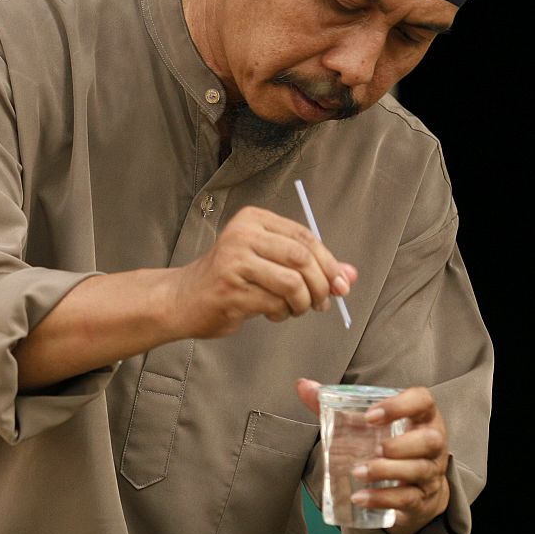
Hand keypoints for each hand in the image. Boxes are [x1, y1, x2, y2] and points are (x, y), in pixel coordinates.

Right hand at [164, 207, 356, 338]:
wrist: (184, 298)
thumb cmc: (231, 279)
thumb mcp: (271, 263)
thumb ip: (311, 266)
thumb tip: (350, 276)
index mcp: (253, 220)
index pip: (305, 237)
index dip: (330, 263)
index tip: (340, 285)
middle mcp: (242, 235)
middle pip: (302, 257)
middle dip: (321, 285)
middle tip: (322, 303)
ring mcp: (233, 261)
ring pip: (292, 283)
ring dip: (303, 303)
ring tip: (295, 309)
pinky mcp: (230, 289)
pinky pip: (275, 304)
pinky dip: (282, 313)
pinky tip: (272, 313)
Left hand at [297, 379, 450, 533]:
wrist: (416, 486)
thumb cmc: (388, 442)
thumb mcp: (368, 423)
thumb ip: (337, 405)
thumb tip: (303, 385)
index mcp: (421, 417)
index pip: (423, 401)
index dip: (401, 405)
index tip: (371, 415)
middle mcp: (433, 444)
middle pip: (431, 441)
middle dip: (402, 445)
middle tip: (375, 448)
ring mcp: (430, 473)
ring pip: (419, 471)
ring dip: (387, 472)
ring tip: (357, 472)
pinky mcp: (421, 499)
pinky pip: (407, 499)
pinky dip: (382, 499)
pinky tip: (360, 498)